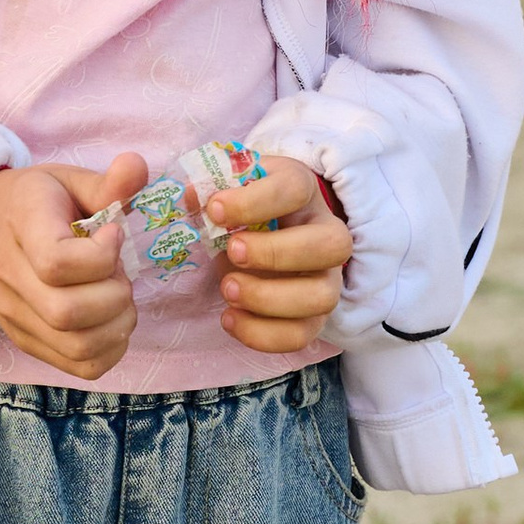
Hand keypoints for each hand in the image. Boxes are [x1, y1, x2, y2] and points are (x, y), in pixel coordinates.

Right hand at [0, 153, 145, 379]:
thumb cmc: (33, 202)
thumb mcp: (67, 179)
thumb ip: (106, 181)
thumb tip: (138, 165)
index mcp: (21, 229)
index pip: (56, 263)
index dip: (100, 255)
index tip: (114, 233)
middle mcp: (10, 280)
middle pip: (67, 313)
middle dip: (114, 295)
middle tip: (119, 272)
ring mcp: (15, 317)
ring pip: (75, 346)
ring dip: (116, 325)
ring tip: (118, 296)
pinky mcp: (26, 340)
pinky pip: (78, 366)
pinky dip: (110, 351)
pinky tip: (113, 321)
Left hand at [205, 151, 351, 355]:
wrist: (267, 236)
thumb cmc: (248, 210)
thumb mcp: (234, 189)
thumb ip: (213, 189)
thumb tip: (191, 197)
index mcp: (304, 192)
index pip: (295, 189)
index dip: (254, 201)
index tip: (214, 210)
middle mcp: (327, 234)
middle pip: (332, 246)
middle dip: (276, 253)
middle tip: (231, 252)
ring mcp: (326, 278)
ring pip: (323, 297)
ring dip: (269, 298)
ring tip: (228, 290)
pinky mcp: (314, 316)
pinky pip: (302, 335)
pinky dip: (262, 334)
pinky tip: (229, 317)